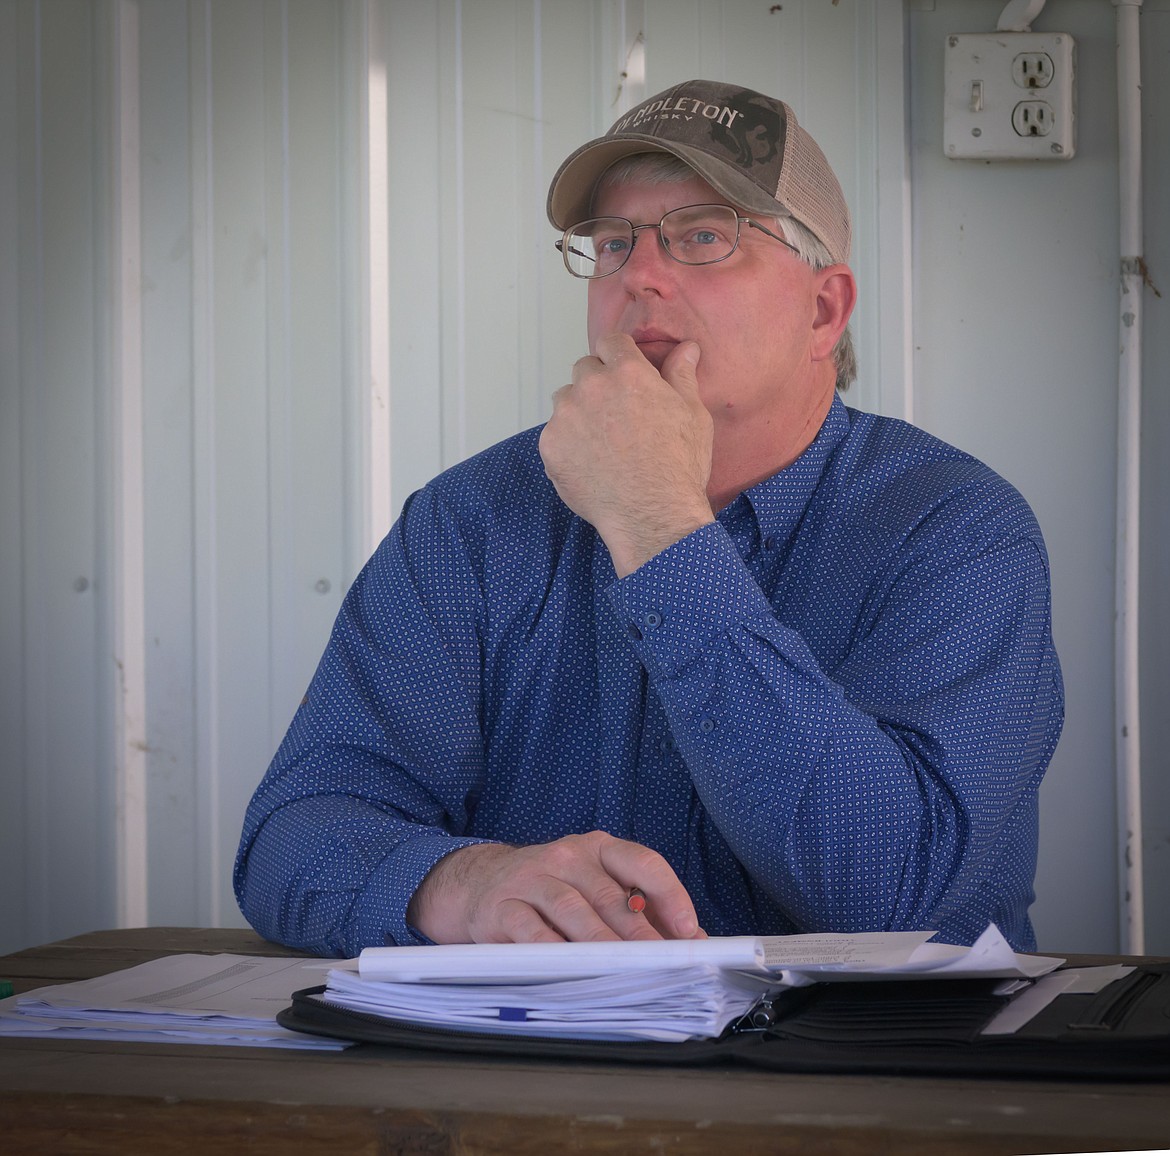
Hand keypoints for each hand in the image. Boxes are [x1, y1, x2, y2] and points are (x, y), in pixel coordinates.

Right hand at [405, 831, 704, 943]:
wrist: (482, 884)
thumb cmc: (553, 891)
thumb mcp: (596, 887)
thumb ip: (641, 910)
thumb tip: (691, 941)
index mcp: (598, 849)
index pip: (642, 862)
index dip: (670, 895)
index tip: (688, 931)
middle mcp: (567, 857)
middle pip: (609, 894)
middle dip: (639, 933)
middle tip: (663, 964)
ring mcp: (532, 879)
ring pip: (572, 910)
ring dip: (601, 943)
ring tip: (623, 970)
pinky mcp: (503, 907)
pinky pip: (530, 930)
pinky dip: (553, 950)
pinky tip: (570, 969)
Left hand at [539, 334, 714, 576]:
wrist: (652, 514)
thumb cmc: (678, 465)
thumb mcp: (691, 414)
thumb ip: (681, 375)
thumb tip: (686, 348)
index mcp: (627, 372)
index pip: (610, 341)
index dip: (616, 355)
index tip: (622, 373)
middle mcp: (591, 386)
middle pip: (585, 369)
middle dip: (598, 384)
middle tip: (616, 416)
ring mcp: (566, 416)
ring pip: (565, 400)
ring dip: (579, 412)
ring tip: (601, 442)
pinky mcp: (550, 446)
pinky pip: (554, 434)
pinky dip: (567, 444)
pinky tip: (589, 464)